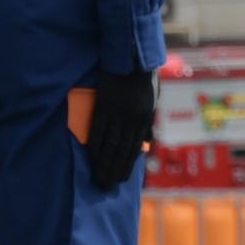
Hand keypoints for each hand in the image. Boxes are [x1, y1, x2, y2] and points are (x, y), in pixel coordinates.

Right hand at [86, 70, 156, 190]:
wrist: (132, 58)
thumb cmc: (143, 78)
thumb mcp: (152, 100)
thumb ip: (148, 121)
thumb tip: (148, 142)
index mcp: (144, 117)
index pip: (135, 147)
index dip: (128, 164)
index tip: (122, 178)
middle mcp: (132, 118)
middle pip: (122, 149)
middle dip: (115, 169)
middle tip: (107, 186)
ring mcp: (117, 113)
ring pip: (111, 144)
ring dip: (104, 163)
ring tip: (99, 178)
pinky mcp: (104, 106)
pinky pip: (98, 130)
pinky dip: (95, 145)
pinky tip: (91, 158)